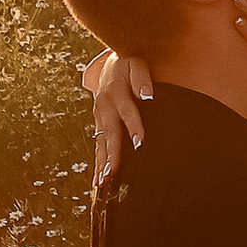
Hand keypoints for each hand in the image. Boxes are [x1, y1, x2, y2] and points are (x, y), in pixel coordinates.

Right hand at [84, 48, 153, 191]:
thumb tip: (148, 96)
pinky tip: (98, 180)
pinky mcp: (98, 124)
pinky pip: (98, 145)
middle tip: (111, 175)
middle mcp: (104, 107)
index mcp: (116, 93)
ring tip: (101, 183)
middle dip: (111, 155)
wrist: (110, 63)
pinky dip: (98, 163)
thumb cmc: (129, 64)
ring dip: (101, 163)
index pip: (128, 113)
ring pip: (101, 143)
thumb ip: (142, 79)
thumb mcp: (137, 64)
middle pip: (109, 134)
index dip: (134, 127)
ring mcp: (99, 117)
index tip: (140, 144)